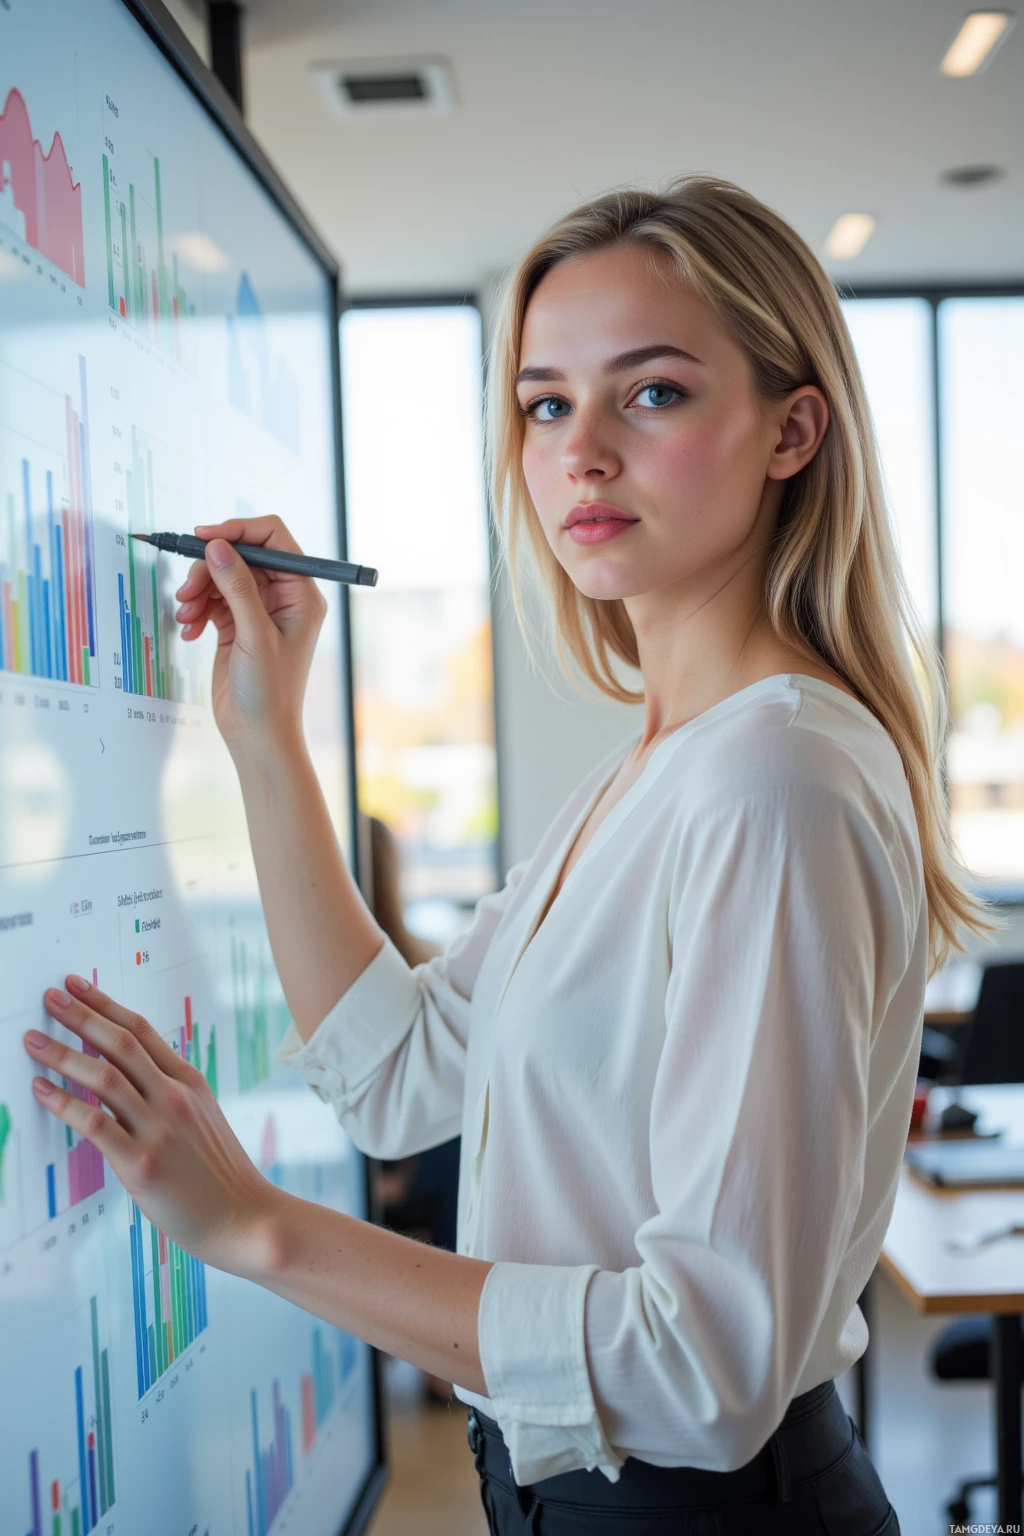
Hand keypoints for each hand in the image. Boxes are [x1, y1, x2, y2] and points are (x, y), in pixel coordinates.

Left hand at [24, 974, 276, 1275]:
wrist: (245, 1219)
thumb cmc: (221, 1174)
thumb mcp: (204, 1118)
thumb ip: (169, 1093)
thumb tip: (127, 1075)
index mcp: (190, 1083)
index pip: (142, 1031)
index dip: (106, 1005)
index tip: (78, 987)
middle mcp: (175, 1098)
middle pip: (120, 1044)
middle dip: (80, 1016)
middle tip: (50, 997)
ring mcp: (159, 1129)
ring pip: (104, 1077)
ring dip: (63, 1054)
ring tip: (33, 1040)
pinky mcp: (142, 1164)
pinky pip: (95, 1124)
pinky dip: (64, 1103)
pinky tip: (44, 1091)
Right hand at [173, 515, 327, 757]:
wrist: (257, 735)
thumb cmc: (269, 693)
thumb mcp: (254, 635)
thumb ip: (236, 587)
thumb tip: (218, 546)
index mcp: (302, 594)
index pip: (274, 540)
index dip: (239, 531)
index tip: (206, 537)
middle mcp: (283, 598)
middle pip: (242, 556)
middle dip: (210, 568)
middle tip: (187, 590)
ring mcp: (259, 611)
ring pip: (222, 577)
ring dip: (199, 591)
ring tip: (185, 615)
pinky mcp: (237, 625)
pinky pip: (213, 600)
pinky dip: (197, 609)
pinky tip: (189, 630)